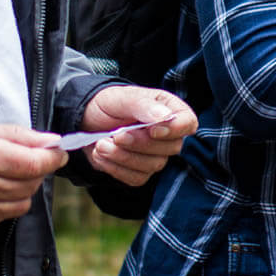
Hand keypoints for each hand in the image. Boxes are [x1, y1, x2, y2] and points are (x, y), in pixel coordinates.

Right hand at [0, 120, 66, 232]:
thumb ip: (20, 136)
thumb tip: (51, 142)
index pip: (35, 163)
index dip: (53, 158)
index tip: (59, 153)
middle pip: (31, 183)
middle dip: (38, 171)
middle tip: (31, 160)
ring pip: (22, 202)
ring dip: (24, 188)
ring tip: (11, 175)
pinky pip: (5, 215)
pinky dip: (8, 203)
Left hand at [79, 85, 197, 186]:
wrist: (87, 121)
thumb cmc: (108, 104)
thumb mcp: (121, 98)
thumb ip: (143, 105)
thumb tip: (164, 117)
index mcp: (169, 109)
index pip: (188, 123)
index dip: (174, 129)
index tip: (152, 130)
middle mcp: (168, 134)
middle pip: (171, 148)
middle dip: (140, 144)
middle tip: (116, 134)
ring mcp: (156, 155)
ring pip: (153, 165)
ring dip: (124, 157)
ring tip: (101, 144)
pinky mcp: (140, 171)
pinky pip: (136, 178)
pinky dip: (116, 168)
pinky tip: (102, 155)